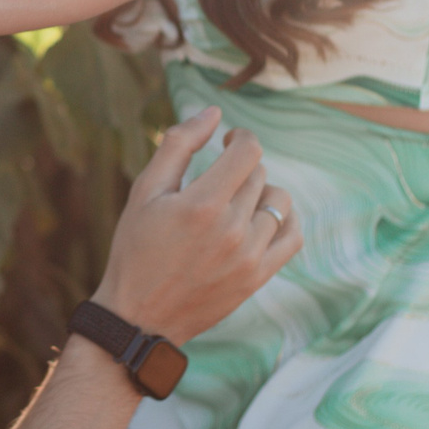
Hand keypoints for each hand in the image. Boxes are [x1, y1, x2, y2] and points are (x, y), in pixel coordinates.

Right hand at [93, 110, 297, 345]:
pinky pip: (293, 236)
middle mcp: (232, 230)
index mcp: (202, 204)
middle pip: (259, 175)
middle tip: (217, 178)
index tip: (228, 141)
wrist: (138, 316)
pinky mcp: (257, 277)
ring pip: (277, 202)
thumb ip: (179, 144)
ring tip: (234, 201)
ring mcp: (249, 257)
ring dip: (258, 192)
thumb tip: (214, 112)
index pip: (248, 152)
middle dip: (240, 167)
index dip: (241, 138)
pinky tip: (265, 216)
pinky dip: (286, 219)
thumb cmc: (135, 248)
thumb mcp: (145, 190)